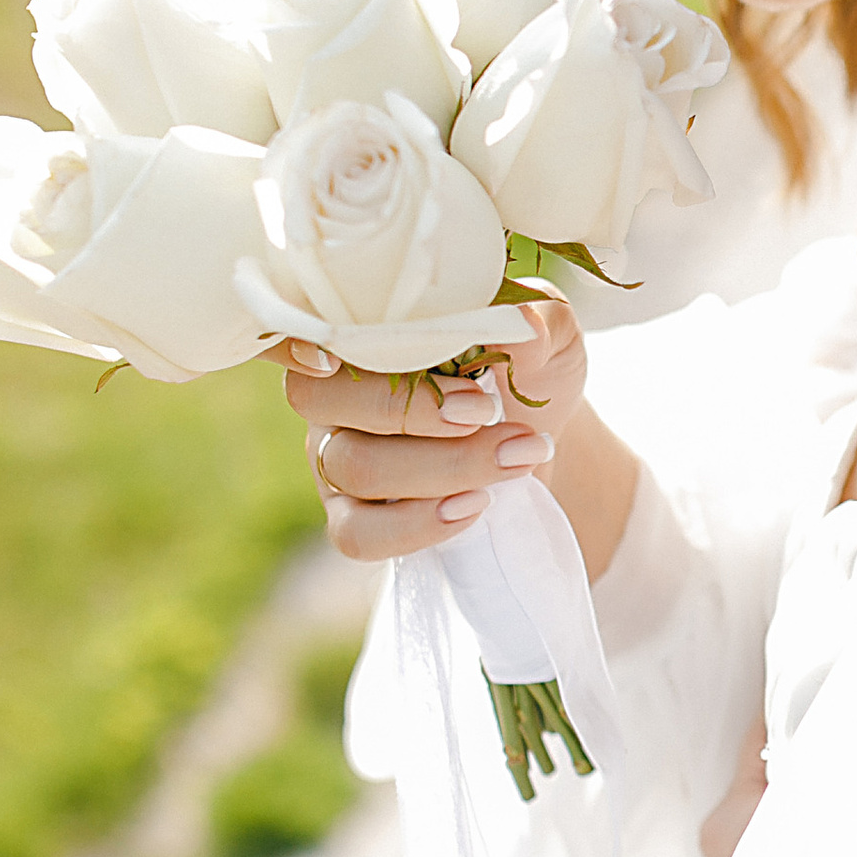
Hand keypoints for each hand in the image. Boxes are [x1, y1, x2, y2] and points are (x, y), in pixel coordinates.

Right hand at [284, 297, 588, 565]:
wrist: (541, 441)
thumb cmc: (529, 371)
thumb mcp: (550, 337)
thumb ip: (540, 322)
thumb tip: (522, 325)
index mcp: (362, 334)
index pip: (305, 328)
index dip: (317, 345)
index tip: (358, 355)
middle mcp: (335, 394)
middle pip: (324, 399)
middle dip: (413, 410)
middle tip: (490, 413)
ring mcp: (336, 459)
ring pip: (353, 467)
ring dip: (441, 467)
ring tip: (514, 459)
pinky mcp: (353, 519)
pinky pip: (357, 534)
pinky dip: (416, 525)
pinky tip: (474, 507)